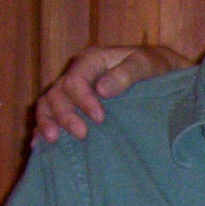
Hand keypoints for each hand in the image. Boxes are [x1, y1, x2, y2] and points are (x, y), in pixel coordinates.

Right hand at [34, 45, 191, 143]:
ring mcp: (74, 92)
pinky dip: (43, 128)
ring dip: (47, 121)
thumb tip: (102, 90)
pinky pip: (51, 116)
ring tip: (53, 141)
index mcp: (92, 60)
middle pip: (57, 93)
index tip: (100, 119)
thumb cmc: (156, 67)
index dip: (83, 100)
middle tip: (82, 134)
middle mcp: (77, 75)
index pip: (75, 80)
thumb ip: (127, 74)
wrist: (164, 75)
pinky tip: (40, 144)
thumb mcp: (148, 64)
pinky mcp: (75, 107)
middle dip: (65, 115)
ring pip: (48, 104)